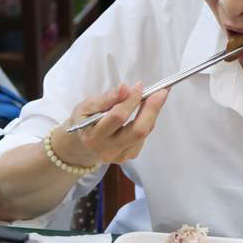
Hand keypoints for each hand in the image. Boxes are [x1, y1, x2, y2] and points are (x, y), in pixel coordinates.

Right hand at [52, 83, 167, 167]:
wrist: (80, 146)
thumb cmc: (83, 121)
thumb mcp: (86, 106)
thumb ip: (106, 99)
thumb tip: (125, 89)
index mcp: (94, 136)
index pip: (118, 117)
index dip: (131, 100)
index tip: (139, 85)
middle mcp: (108, 150)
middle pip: (138, 130)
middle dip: (152, 109)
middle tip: (162, 92)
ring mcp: (120, 156)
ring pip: (143, 133)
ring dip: (152, 113)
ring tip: (155, 97)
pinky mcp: (129, 156)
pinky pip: (143, 137)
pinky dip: (147, 122)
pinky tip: (144, 112)